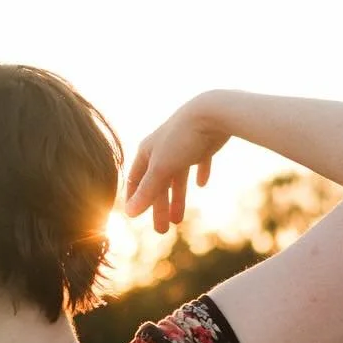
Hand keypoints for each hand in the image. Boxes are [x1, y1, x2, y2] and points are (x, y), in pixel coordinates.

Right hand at [123, 98, 229, 233]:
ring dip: (177, 198)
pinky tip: (202, 184)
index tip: (136, 218)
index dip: (134, 199)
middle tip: (162, 230)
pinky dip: (199, 173)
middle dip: (158, 207)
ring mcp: (183, 145)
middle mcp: (162, 148)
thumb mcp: (162, 168)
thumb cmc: (182, 138)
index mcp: (147, 151)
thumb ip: (147, 191)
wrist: (213, 112)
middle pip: (157, 183)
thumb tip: (130, 214)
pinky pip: (199, 161)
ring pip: (177, 177)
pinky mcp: (203, 143)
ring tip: (179, 220)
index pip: (134, 180)